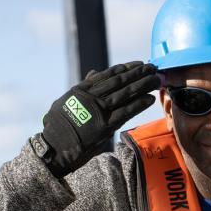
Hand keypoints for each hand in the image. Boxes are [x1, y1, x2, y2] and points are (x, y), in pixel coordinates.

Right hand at [41, 62, 160, 176]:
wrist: (54, 147)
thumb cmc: (58, 125)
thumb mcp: (66, 101)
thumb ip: (82, 87)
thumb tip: (93, 72)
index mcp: (81, 89)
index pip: (108, 74)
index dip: (126, 68)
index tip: (139, 63)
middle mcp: (91, 97)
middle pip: (120, 81)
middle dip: (139, 73)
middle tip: (153, 67)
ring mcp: (98, 111)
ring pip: (125, 93)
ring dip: (143, 85)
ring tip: (156, 79)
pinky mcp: (105, 126)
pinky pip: (126, 112)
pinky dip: (139, 104)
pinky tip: (150, 98)